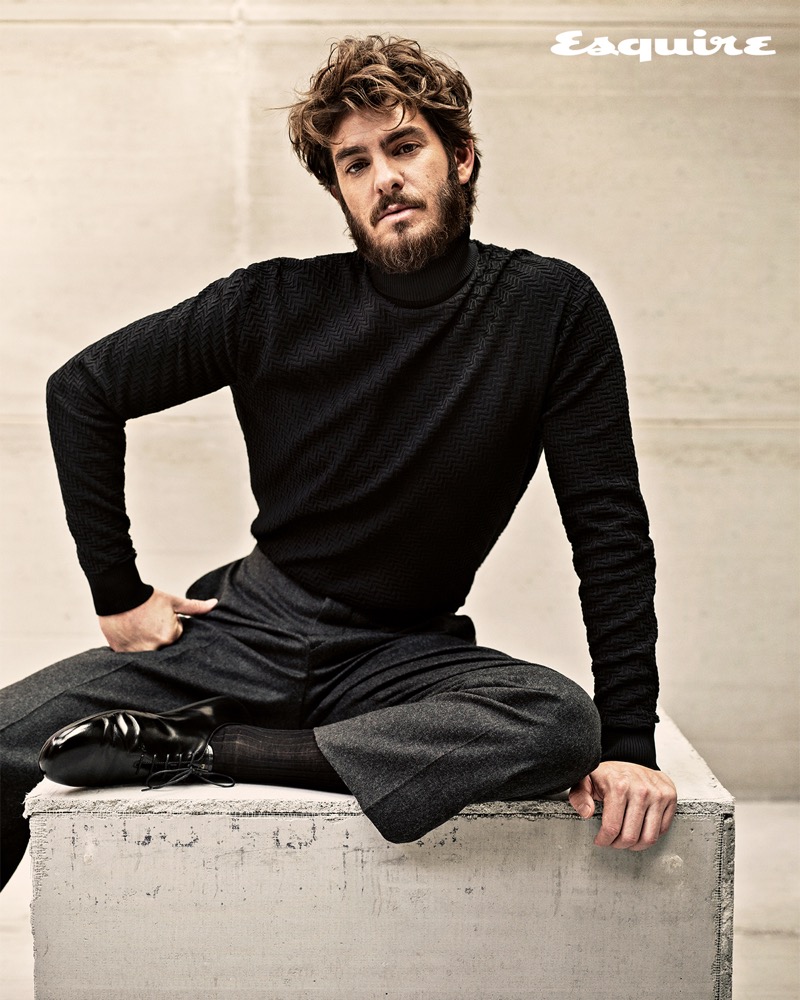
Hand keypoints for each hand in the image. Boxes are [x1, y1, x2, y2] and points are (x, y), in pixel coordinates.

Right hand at [99, 589, 217, 651]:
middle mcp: (155, 648)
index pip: (176, 635)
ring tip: (138, 627)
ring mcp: (137, 652)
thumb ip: (195, 607)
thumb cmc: (145, 598)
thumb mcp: (173, 601)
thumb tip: (214, 604)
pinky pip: (132, 655)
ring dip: (145, 642)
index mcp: (170, 636)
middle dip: (158, 635)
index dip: (168, 624)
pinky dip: (132, 646)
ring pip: (148, 650)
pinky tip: (129, 633)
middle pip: (163, 644)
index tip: (158, 617)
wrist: (117, 594)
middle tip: (147, 622)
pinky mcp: (122, 653)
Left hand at [569, 761, 676, 851]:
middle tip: (613, 842)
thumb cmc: (609, 774)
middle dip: (619, 845)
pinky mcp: (670, 796)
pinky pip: (663, 829)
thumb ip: (580, 796)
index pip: (612, 828)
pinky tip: (640, 829)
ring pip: (649, 837)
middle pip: (631, 836)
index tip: (601, 841)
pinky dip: (650, 835)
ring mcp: (658, 794)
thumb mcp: (586, 781)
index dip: (604, 840)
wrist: (630, 757)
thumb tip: (586, 813)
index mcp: (618, 786)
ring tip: (626, 840)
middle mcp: (641, 790)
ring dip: (636, 845)